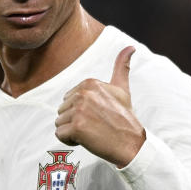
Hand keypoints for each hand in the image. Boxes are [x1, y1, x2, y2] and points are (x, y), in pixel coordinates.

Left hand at [55, 46, 145, 167]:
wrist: (131, 143)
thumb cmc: (125, 118)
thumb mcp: (122, 89)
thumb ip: (121, 67)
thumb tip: (130, 47)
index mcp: (90, 83)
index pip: (68, 99)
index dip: (80, 111)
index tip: (98, 115)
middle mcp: (83, 94)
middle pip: (62, 110)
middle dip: (75, 121)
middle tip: (96, 125)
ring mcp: (79, 110)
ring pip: (59, 123)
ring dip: (72, 132)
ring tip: (92, 132)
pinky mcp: (77, 127)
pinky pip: (60, 135)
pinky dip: (70, 141)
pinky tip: (87, 140)